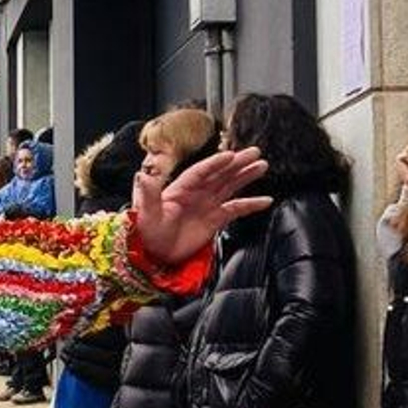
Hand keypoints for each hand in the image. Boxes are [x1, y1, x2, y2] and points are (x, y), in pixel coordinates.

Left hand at [132, 147, 270, 267]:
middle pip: (220, 174)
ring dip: (245, 176)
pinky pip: (235, 209)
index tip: (229, 155)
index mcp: (180, 188)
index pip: (200, 172)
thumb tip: (142, 174)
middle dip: (237, 163)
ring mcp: (207, 205)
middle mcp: (196, 193)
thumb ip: (148, 193)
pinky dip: (250, 205)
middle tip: (254, 152)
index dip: (215, 163)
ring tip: (262, 165)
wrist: (154, 254)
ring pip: (230, 186)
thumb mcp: (145, 212)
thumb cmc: (146, 232)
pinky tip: (265, 200)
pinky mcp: (215, 220)